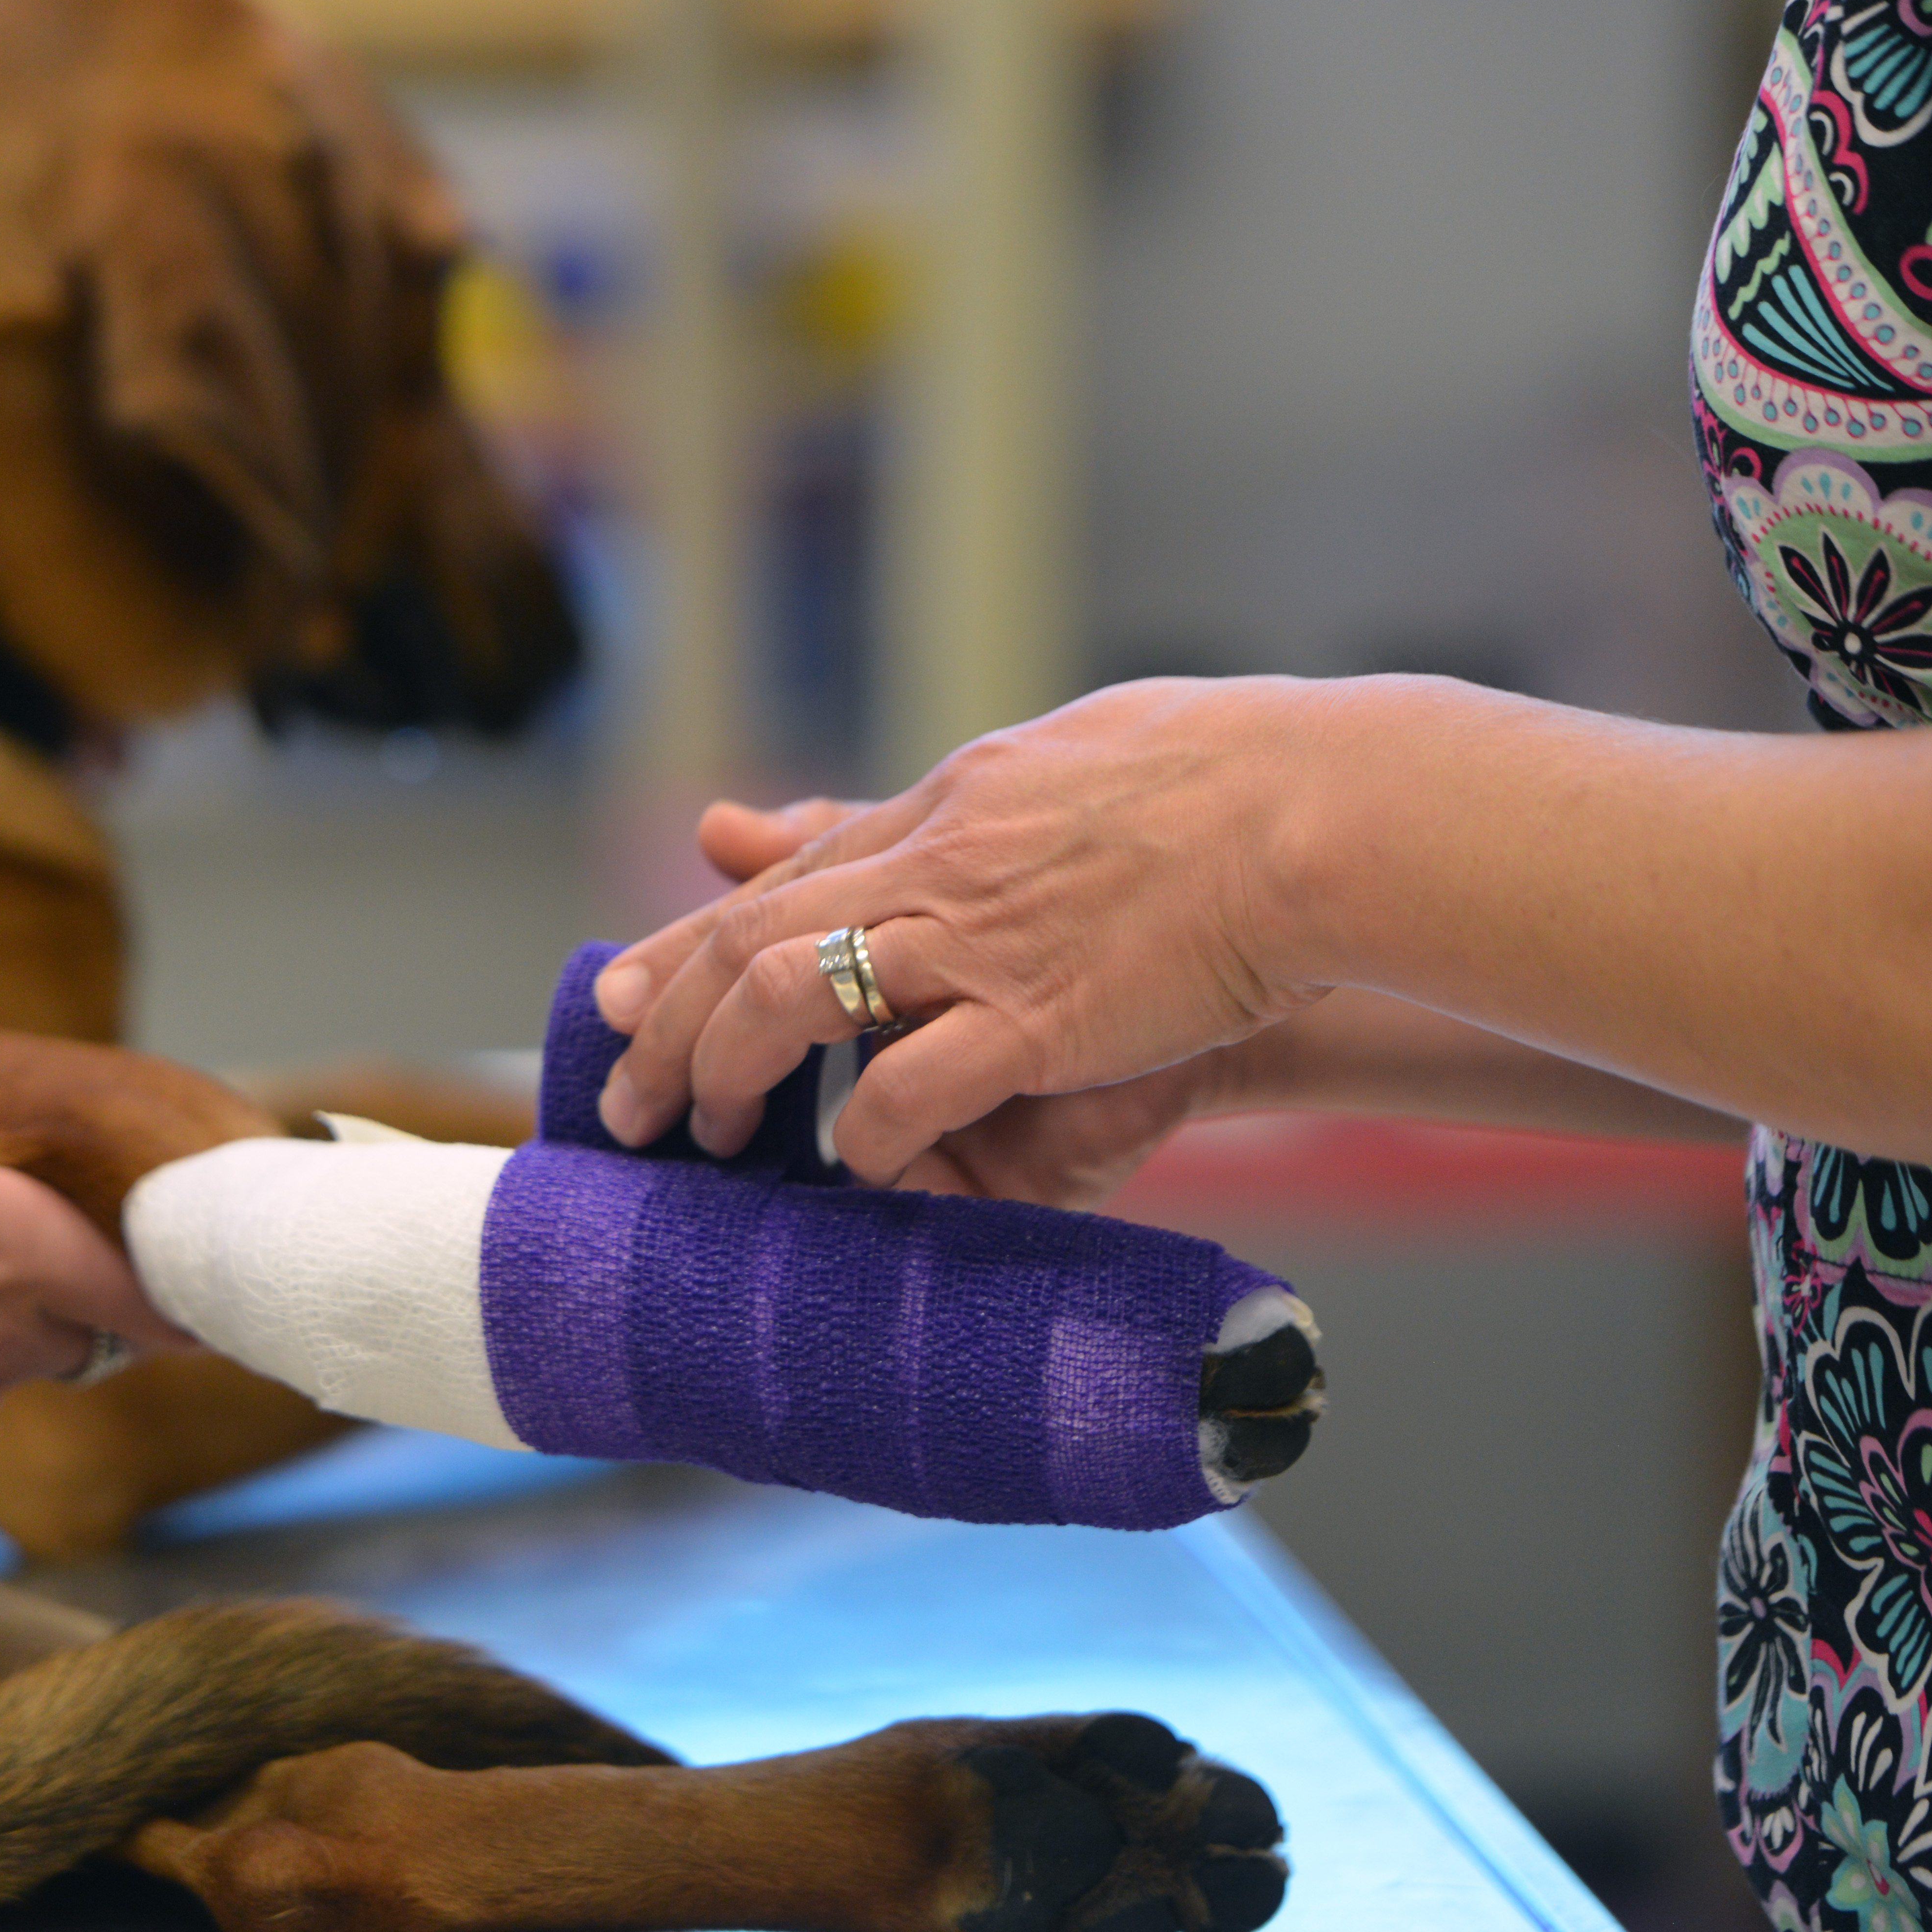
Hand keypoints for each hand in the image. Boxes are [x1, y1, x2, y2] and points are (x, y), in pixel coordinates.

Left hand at [671, 785, 1245, 1207]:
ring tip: (705, 1139)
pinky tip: (849, 1168)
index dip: (684, 940)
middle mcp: (936, 864)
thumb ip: (969, 798)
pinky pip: (909, 1084)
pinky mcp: (1037, 1015)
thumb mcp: (1066, 763)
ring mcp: (979, 939)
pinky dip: (863, 1133)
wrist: (1315, 810)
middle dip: (668, 1022)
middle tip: (626, 1099)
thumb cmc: (1223, 781)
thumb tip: (947, 804)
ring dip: (729, 1070)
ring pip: (793, 997)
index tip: (616, 993)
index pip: (781, 878)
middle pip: (753, 939)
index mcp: (947, 806)